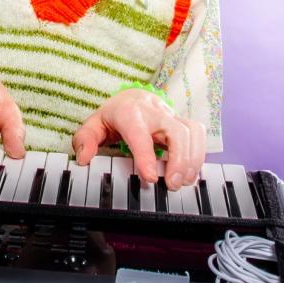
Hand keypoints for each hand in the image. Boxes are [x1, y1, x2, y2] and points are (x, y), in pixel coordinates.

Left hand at [72, 88, 205, 190]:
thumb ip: (84, 140)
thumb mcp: (93, 125)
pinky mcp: (182, 121)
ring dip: (192, 159)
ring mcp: (170, 115)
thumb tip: (83, 159)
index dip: (146, 155)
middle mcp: (152, 112)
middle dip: (179, 159)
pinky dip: (199, 154)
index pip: (139, 132)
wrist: (131, 98)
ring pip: (191, 130)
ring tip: (183, 182)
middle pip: (175, 130)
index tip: (150, 178)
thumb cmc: (113, 116)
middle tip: (172, 185)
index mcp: (128, 113)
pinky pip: (198, 133)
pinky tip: (189, 172)